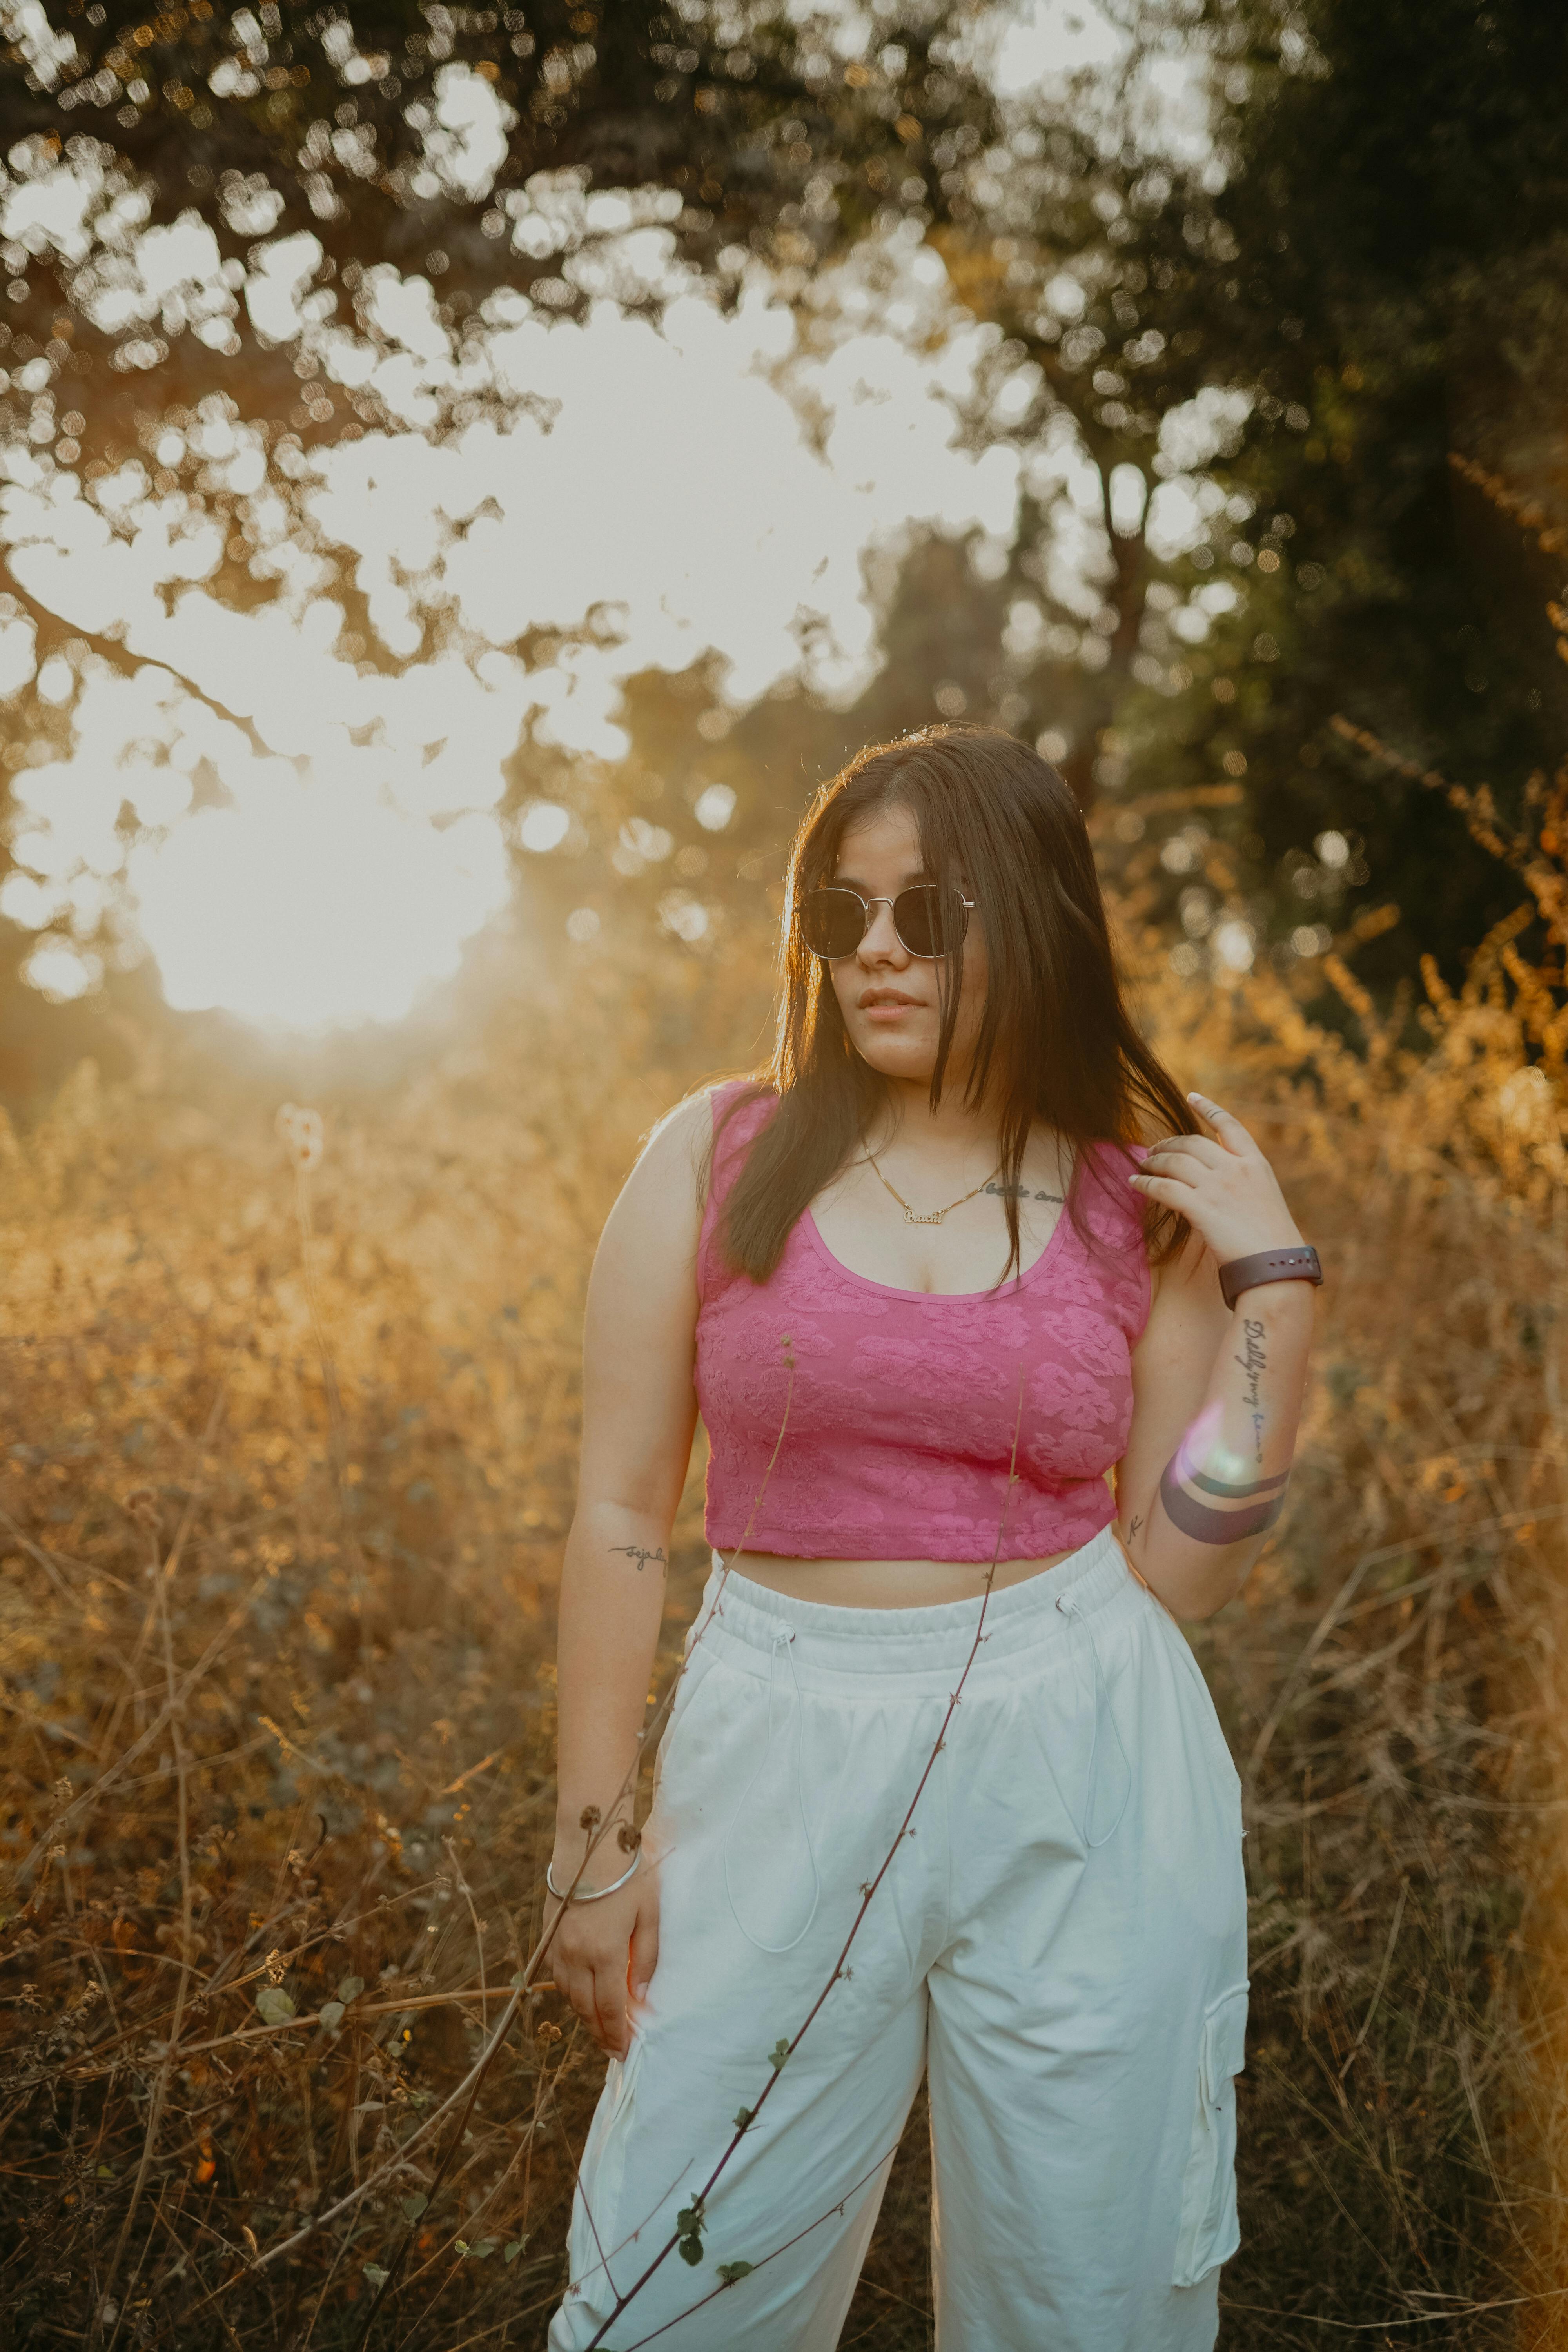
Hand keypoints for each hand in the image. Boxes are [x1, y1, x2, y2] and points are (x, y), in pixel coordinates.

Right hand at [549, 1866, 659, 2059]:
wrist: (589, 1843)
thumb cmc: (628, 1875)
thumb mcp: (648, 1914)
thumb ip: (645, 1958)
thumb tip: (640, 1996)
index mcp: (604, 1954)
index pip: (610, 2009)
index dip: (617, 2036)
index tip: (623, 2053)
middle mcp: (576, 1956)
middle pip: (585, 2009)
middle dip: (600, 2033)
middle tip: (613, 2049)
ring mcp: (558, 1946)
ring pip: (568, 1995)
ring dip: (584, 2015)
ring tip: (600, 2026)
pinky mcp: (549, 1935)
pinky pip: (557, 1975)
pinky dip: (569, 1991)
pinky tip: (582, 1993)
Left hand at [1129, 1092, 1303, 1269]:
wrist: (1276, 1267)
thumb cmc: (1272, 1243)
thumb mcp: (1265, 1201)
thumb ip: (1244, 1185)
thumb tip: (1220, 1182)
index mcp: (1257, 1165)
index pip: (1230, 1126)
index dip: (1208, 1109)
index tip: (1192, 1096)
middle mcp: (1237, 1169)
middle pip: (1193, 1142)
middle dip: (1169, 1142)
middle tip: (1154, 1149)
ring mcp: (1219, 1187)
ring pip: (1174, 1161)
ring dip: (1154, 1161)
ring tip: (1142, 1165)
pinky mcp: (1202, 1208)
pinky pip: (1163, 1188)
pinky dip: (1145, 1184)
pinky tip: (1134, 1183)